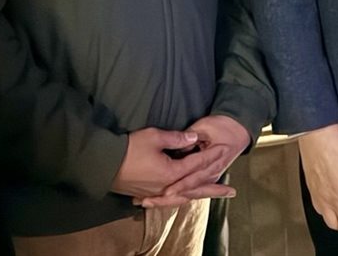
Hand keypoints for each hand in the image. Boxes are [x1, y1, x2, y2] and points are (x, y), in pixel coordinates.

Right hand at [110, 127, 230, 201]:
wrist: (104, 164)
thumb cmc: (129, 148)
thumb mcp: (153, 137)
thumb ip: (176, 138)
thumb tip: (194, 138)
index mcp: (171, 174)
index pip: (196, 164)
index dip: (211, 156)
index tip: (224, 149)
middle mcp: (167, 188)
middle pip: (196, 188)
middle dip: (215, 189)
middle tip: (232, 192)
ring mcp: (157, 193)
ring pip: (184, 197)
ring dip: (201, 195)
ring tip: (214, 196)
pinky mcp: (148, 195)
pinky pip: (171, 200)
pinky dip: (183, 199)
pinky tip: (186, 198)